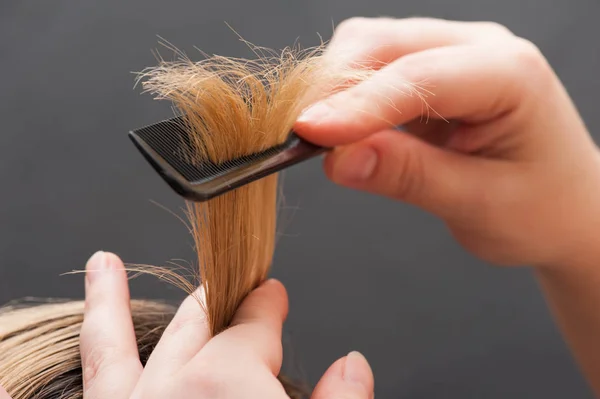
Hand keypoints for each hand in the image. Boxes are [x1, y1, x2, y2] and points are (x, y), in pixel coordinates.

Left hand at [79, 251, 374, 398]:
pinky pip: (99, 362)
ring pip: (123, 340)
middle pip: (201, 329)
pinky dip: (98, 317)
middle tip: (239, 296)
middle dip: (224, 306)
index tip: (273, 295)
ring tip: (105, 265)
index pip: (254, 328)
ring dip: (116, 297)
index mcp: (230, 388)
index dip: (268, 307)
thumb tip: (353, 365)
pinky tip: (97, 279)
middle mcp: (172, 390)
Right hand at [295, 17, 599, 268]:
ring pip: (370, 47)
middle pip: (384, 43)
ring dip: (336, 89)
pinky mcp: (430, 71)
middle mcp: (479, 48)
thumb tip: (339, 159)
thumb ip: (409, 176)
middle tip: (304, 141)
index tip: (306, 133)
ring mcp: (452, 53)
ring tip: (324, 140)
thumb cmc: (540, 210)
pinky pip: (373, 68)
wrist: (564, 208)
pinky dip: (347, 97)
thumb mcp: (479, 204)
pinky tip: (343, 130)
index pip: (419, 77)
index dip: (358, 105)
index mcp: (510, 74)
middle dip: (335, 88)